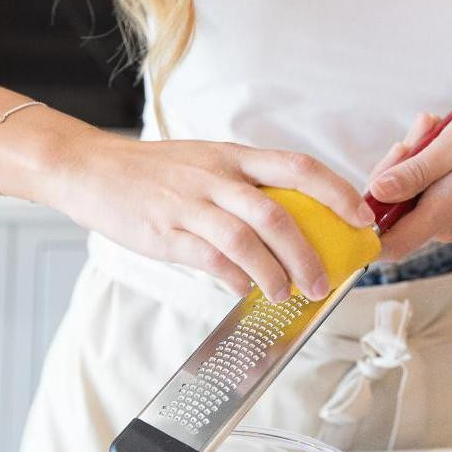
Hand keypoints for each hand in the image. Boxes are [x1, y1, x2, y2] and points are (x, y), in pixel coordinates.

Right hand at [51, 132, 375, 301]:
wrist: (91, 168)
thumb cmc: (154, 171)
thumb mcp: (206, 161)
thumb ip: (245, 185)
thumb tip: (291, 222)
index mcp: (233, 156)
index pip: (298, 168)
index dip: (336, 193)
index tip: (360, 218)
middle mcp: (216, 176)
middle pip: (277, 212)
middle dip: (308, 252)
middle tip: (323, 282)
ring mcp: (189, 203)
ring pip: (245, 238)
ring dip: (273, 272)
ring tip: (286, 295)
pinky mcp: (164, 230)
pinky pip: (208, 257)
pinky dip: (233, 277)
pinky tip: (243, 289)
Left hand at [368, 105, 451, 259]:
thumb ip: (415, 172)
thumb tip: (378, 192)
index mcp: (441, 213)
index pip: (389, 245)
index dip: (363, 231)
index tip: (356, 199)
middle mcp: (439, 224)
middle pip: (387, 216)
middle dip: (388, 175)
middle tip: (410, 143)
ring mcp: (441, 218)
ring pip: (400, 199)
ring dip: (405, 164)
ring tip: (427, 132)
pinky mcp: (443, 207)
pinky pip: (415, 191)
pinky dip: (417, 166)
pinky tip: (431, 141)